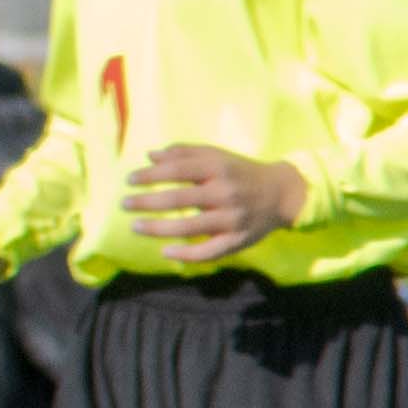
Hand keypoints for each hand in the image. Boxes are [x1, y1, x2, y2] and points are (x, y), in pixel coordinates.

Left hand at [121, 142, 309, 265]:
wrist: (283, 194)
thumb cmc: (241, 172)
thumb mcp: (218, 155)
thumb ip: (184, 153)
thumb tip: (149, 156)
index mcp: (220, 169)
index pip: (178, 170)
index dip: (150, 175)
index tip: (129, 180)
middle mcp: (226, 193)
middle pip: (179, 199)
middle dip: (147, 202)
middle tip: (124, 204)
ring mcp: (233, 219)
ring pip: (189, 227)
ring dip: (158, 228)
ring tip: (135, 227)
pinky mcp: (238, 240)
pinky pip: (209, 252)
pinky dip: (186, 254)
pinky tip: (166, 252)